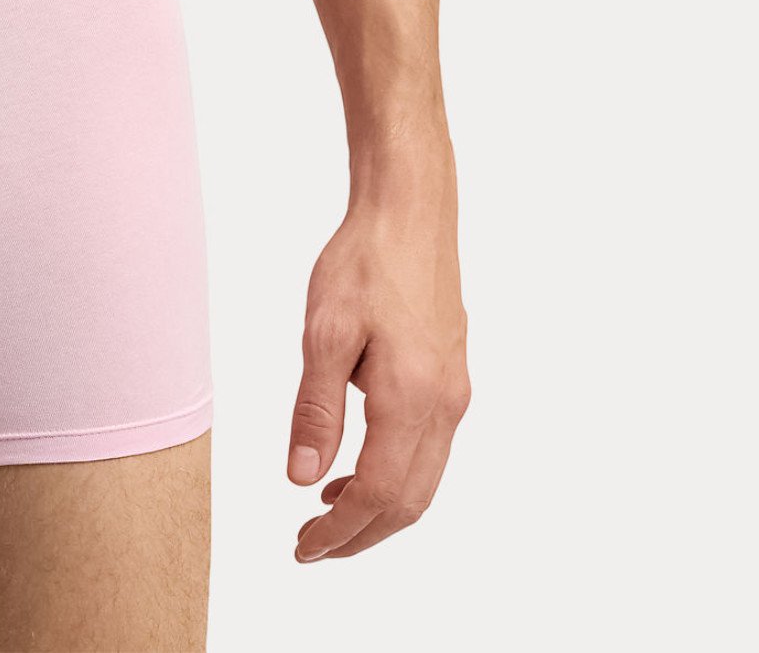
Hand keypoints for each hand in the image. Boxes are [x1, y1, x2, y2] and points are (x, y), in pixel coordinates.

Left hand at [287, 188, 468, 561]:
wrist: (410, 213)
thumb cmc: (365, 262)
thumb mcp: (324, 332)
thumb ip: (316, 410)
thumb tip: (303, 476)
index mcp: (412, 398)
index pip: (380, 494)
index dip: (341, 531)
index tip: (304, 546)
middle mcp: (444, 405)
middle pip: (410, 502)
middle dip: (362, 534)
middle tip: (312, 545)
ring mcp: (454, 393)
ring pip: (424, 480)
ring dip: (380, 509)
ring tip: (328, 512)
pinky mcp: (451, 377)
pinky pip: (429, 451)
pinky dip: (396, 476)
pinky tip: (358, 466)